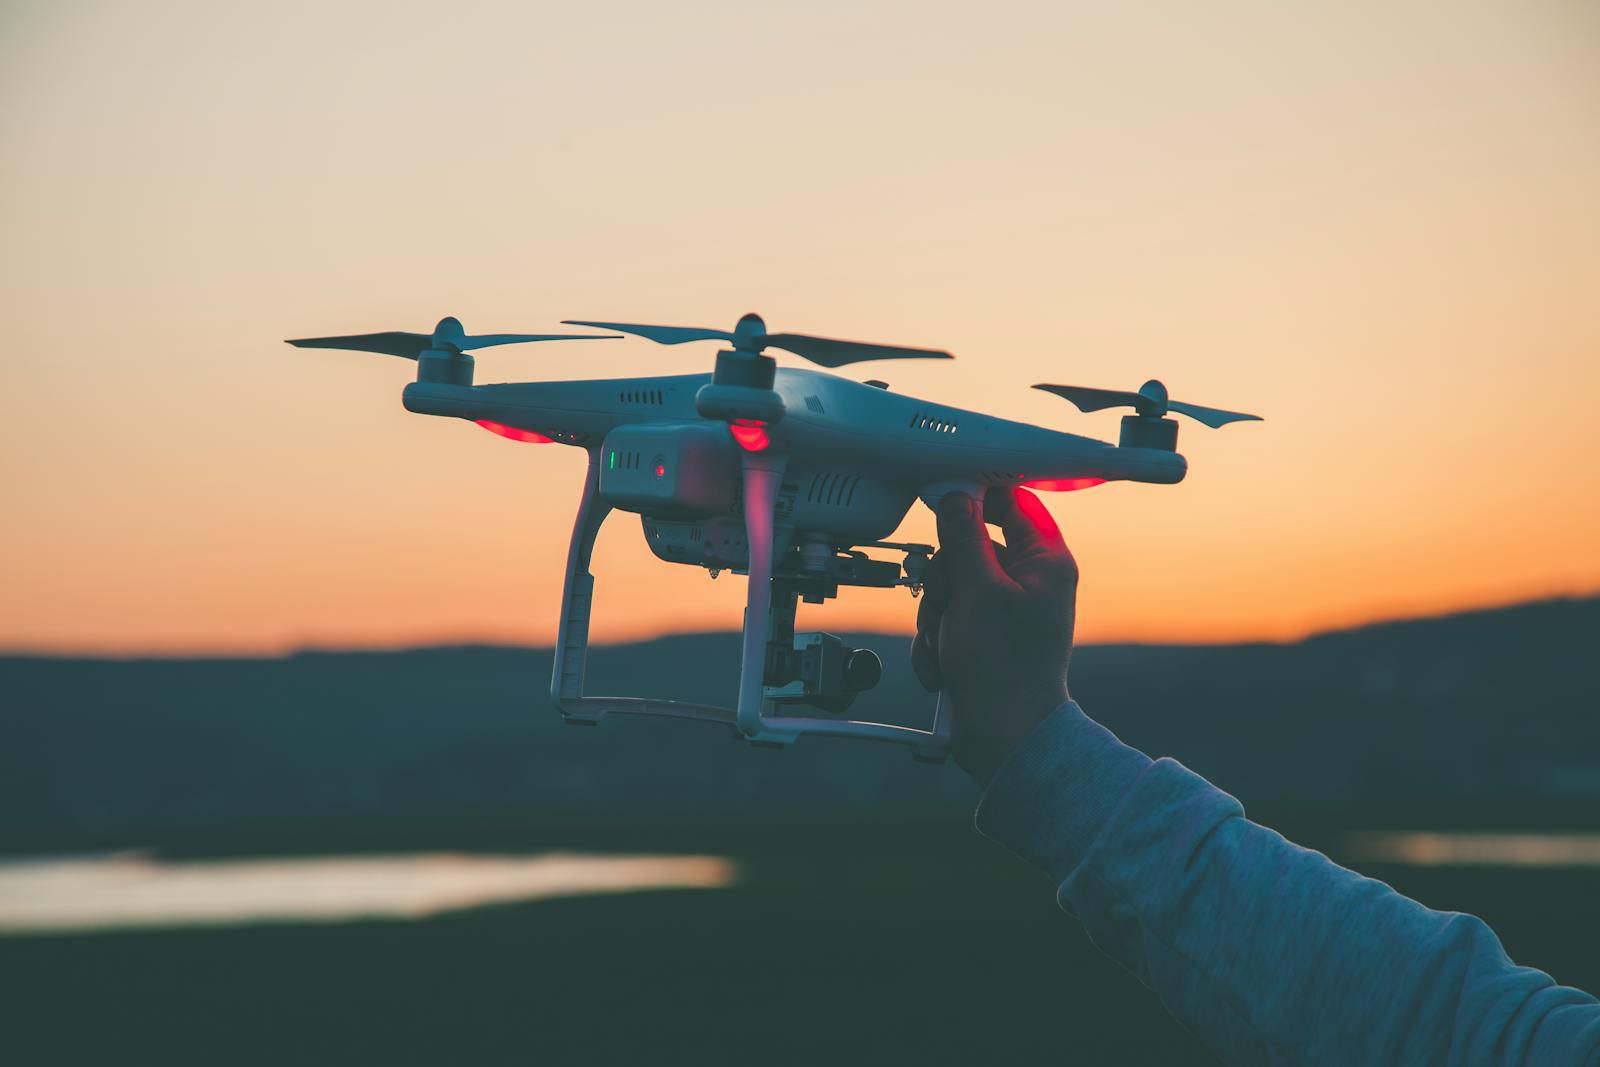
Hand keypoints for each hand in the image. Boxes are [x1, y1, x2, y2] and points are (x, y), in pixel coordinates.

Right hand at [911, 487, 1077, 784]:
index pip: (1012, 502)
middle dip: (946, 578)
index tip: (943, 498)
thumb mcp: (978, 590)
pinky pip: (946, 616)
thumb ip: (963, 537)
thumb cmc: (1005, 671)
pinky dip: (937, 639)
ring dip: (937, 615)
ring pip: (951, 583)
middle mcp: (1028, 581)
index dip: (977, 498)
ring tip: (947, 644)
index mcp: (1045, 562)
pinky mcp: (982, 634)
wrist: (1004, 738)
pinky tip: (943, 665)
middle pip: (969, 546)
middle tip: (948, 602)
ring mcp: (1004, 609)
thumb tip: (955, 497)